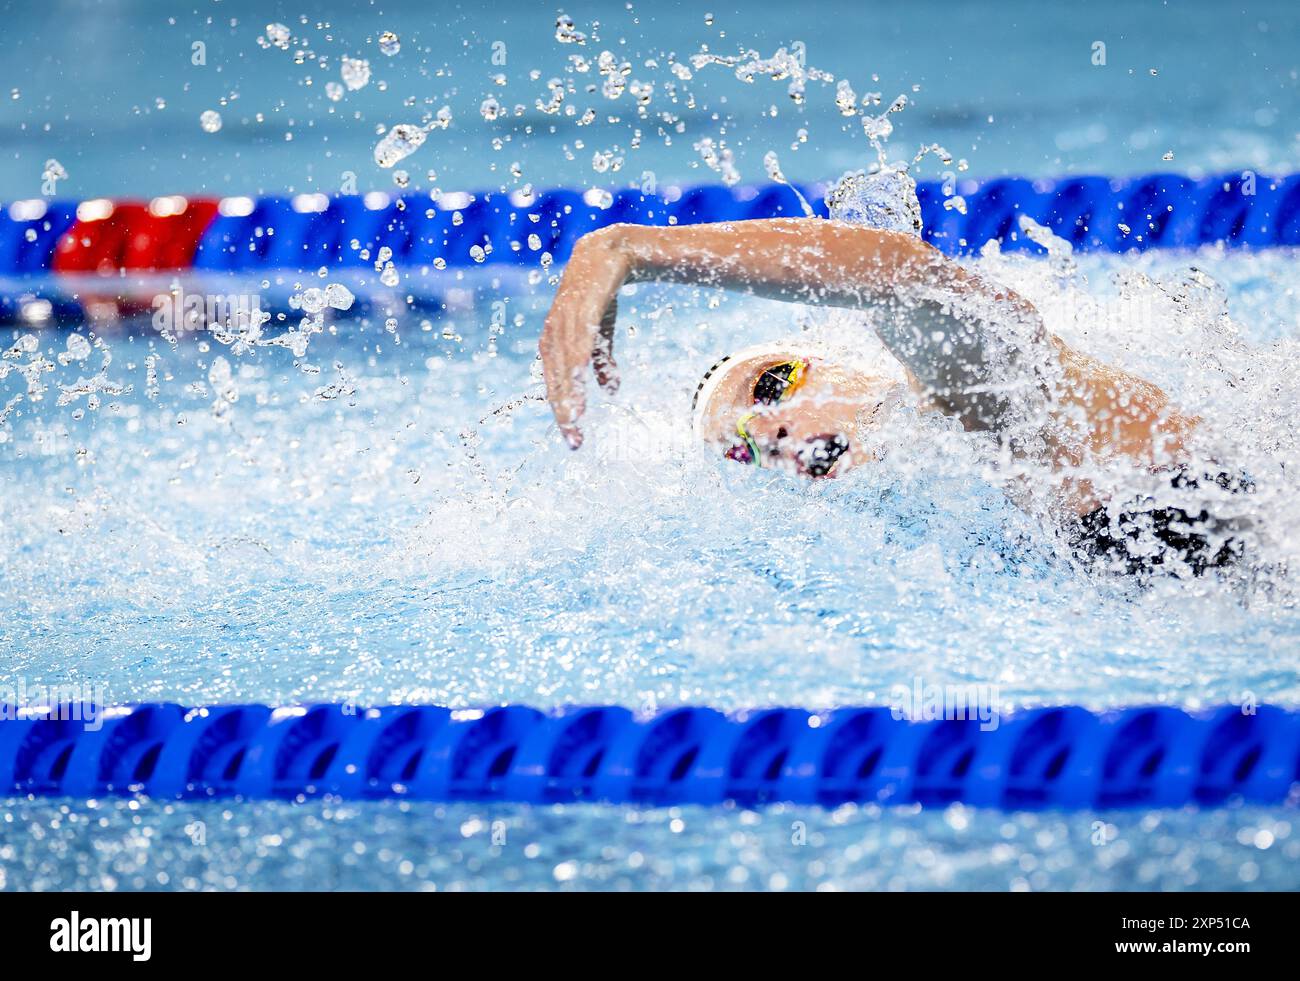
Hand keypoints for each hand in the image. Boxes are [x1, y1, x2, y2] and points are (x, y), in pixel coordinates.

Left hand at [539, 226, 629, 447]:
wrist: (607, 253)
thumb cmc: (599, 297)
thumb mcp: (602, 334)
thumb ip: (602, 362)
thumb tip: (610, 392)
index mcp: (553, 346)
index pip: (555, 388)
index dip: (564, 414)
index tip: (575, 441)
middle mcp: (552, 336)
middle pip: (556, 383)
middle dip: (564, 413)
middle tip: (575, 440)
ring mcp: (564, 321)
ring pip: (565, 366)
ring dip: (570, 394)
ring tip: (576, 420)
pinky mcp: (581, 308)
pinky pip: (579, 340)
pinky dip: (578, 361)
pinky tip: (582, 380)